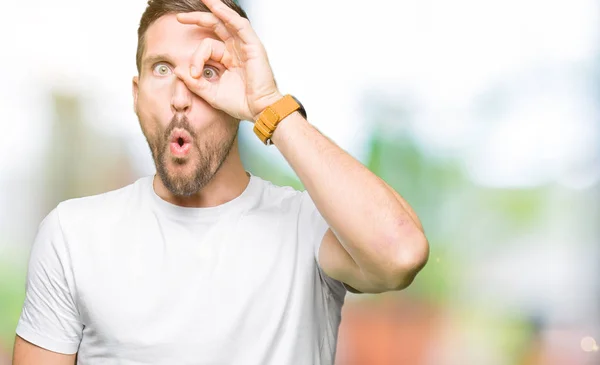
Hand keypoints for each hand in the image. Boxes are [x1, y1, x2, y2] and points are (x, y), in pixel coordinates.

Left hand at [175, 0, 282, 121]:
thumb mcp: (211, 93)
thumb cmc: (240, 104)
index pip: (206, 48)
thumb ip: (194, 83)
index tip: (193, 74)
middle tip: (179, 18)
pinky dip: (227, 15)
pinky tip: (216, 6)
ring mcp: (245, 47)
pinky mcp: (253, 47)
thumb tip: (177, 70)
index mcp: (228, 59)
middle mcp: (236, 50)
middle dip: (197, 18)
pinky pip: (239, 25)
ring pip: (227, 21)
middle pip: (215, 26)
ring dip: (214, 8)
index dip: (196, 58)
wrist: (258, 111)